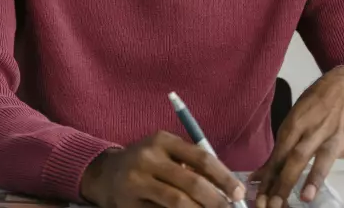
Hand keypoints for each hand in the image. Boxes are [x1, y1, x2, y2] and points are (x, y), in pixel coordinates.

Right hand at [80, 131, 247, 207]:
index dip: (224, 177)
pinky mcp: (129, 205)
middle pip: (191, 183)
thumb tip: (228, 188)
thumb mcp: (165, 152)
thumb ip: (191, 165)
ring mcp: (136, 183)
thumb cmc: (146, 163)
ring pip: (177, 203)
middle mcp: (148, 159)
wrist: (104, 174)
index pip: (201, 158)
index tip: (239, 192)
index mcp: (162, 141)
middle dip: (216, 200)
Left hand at [252, 68, 343, 207]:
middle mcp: (317, 130)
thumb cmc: (320, 101)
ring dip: (314, 178)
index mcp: (297, 123)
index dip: (269, 177)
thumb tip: (258, 176)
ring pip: (325, 158)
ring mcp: (340, 136)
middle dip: (284, 182)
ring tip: (306, 198)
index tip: (259, 198)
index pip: (279, 154)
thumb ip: (280, 149)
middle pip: (297, 156)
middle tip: (274, 204)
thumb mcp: (297, 117)